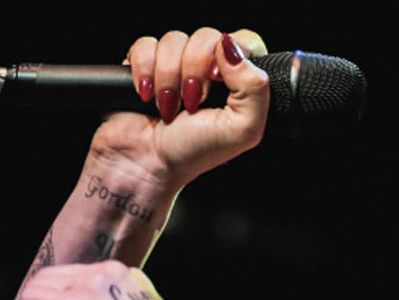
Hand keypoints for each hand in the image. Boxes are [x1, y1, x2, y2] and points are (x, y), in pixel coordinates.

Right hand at [89, 28, 269, 190]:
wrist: (146, 163)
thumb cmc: (195, 152)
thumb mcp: (243, 130)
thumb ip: (254, 88)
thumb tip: (231, 48)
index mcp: (238, 82)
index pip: (245, 42)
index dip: (231, 55)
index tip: (218, 80)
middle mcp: (209, 70)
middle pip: (206, 37)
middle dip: (195, 71)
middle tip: (193, 103)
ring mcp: (177, 65)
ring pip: (174, 40)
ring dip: (168, 77)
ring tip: (169, 107)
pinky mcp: (146, 64)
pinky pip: (145, 45)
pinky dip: (144, 71)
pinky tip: (147, 95)